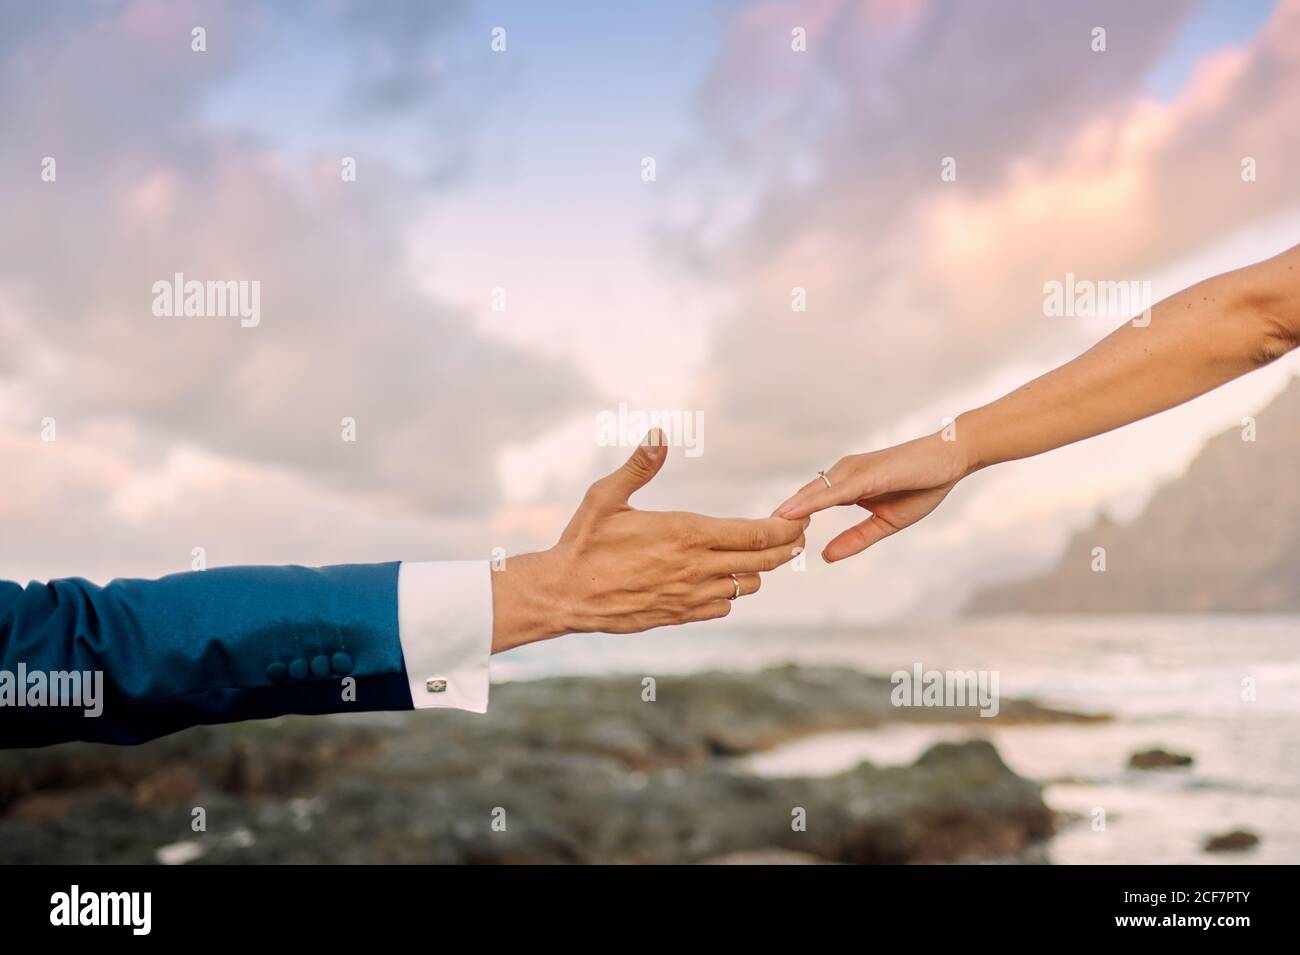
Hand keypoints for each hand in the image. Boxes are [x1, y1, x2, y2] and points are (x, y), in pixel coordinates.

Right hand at [492, 431, 806, 651]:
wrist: (564, 594)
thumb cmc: (583, 541)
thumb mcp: (605, 497)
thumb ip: (639, 466)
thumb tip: (659, 433)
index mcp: (685, 534)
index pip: (755, 533)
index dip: (785, 527)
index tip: (800, 518)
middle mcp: (694, 568)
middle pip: (764, 561)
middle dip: (786, 547)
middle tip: (796, 535)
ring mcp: (689, 596)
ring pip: (747, 586)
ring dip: (758, 570)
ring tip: (759, 553)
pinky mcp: (680, 615)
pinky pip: (723, 606)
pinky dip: (731, 593)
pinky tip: (721, 578)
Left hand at [774, 431, 975, 562]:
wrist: (951, 459)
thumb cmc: (920, 486)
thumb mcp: (885, 523)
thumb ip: (855, 539)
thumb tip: (825, 557)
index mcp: (844, 486)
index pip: (806, 504)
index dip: (786, 523)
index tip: (763, 542)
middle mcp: (842, 474)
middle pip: (801, 499)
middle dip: (778, 520)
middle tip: (751, 542)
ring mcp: (853, 471)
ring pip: (812, 494)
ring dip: (788, 512)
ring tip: (762, 530)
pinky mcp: (867, 474)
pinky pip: (834, 491)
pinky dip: (812, 503)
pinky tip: (793, 513)